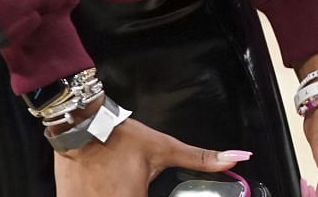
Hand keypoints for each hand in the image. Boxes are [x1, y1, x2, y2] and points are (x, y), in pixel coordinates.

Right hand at [52, 114, 248, 196]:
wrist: (80, 127)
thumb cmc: (122, 138)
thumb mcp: (164, 148)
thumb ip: (200, 159)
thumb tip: (238, 157)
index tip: (150, 190)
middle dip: (136, 195)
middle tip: (134, 183)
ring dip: (119, 194)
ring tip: (120, 182)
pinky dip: (100, 195)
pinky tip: (104, 186)